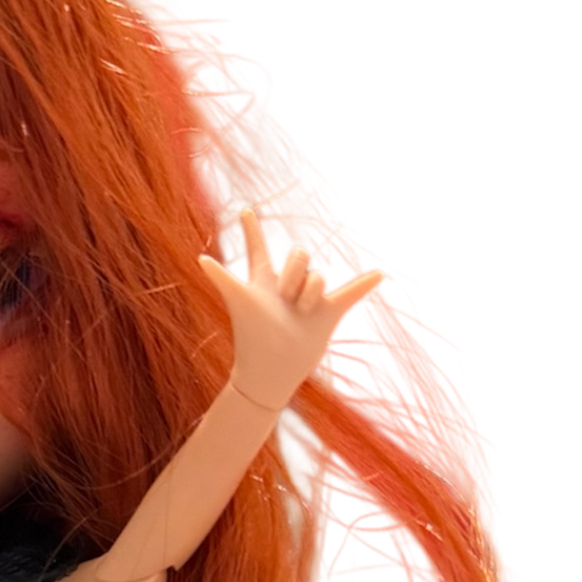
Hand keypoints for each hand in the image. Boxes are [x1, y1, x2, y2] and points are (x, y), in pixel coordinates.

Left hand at [198, 206, 377, 412]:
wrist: (272, 369)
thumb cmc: (252, 335)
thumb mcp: (241, 301)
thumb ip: (223, 278)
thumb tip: (199, 259)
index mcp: (263, 279)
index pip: (258, 247)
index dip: (251, 230)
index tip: (244, 211)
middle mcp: (286, 285)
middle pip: (300, 256)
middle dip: (296, 274)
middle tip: (286, 299)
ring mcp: (309, 298)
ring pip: (320, 274)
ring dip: (312, 291)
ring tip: (302, 311)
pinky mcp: (328, 312)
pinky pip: (352, 293)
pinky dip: (367, 284)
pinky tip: (382, 275)